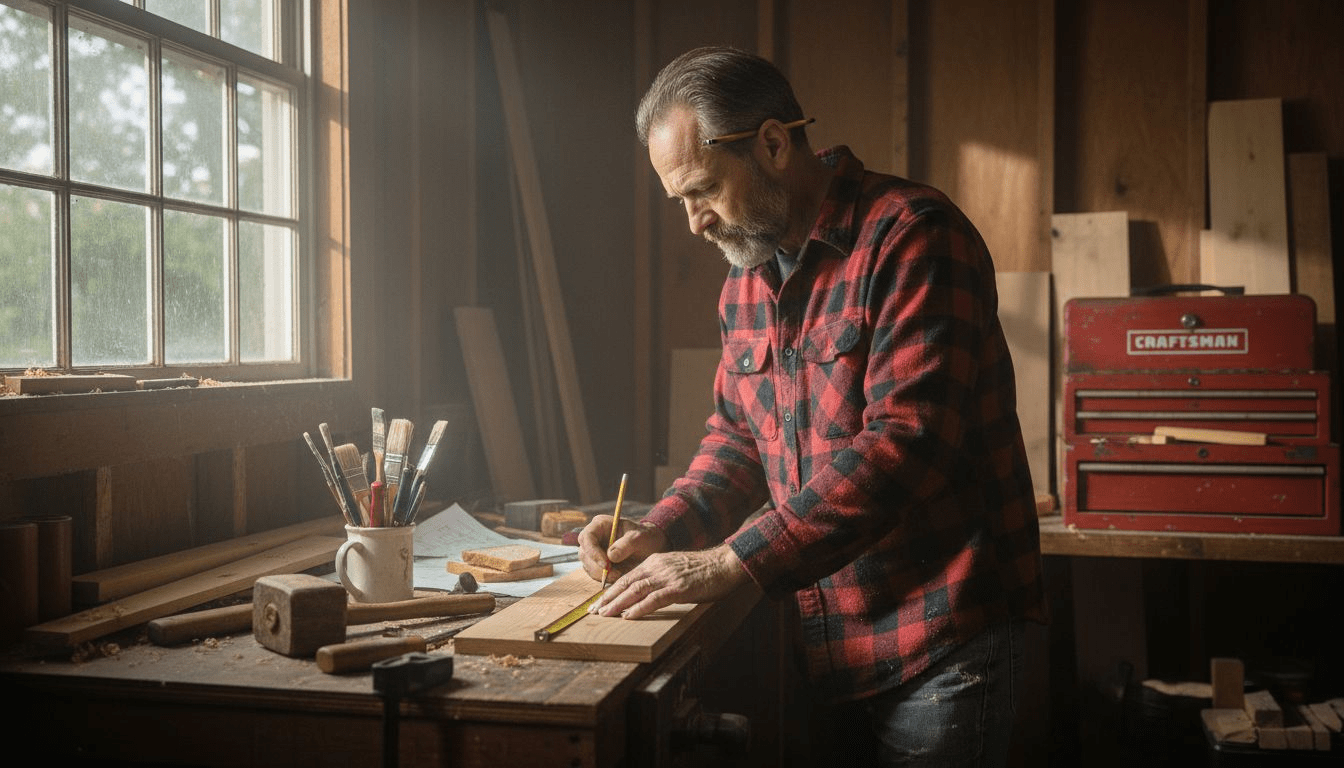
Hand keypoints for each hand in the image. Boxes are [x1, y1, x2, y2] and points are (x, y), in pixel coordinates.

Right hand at [578, 515, 667, 582]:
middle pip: (584, 554)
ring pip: (588, 566)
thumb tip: (610, 556)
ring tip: (620, 575)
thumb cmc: (644, 537)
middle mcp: (593, 537)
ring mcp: (593, 551)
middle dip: (598, 567)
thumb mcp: (639, 538)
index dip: (593, 552)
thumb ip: (626, 544)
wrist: (649, 547)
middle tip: (616, 574)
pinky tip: (618, 576)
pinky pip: (595, 574)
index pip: (587, 537)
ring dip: (602, 574)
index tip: (606, 564)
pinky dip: (605, 578)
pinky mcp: (596, 564)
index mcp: (600, 525)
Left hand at [591, 544, 752, 619]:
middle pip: (626, 583)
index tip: (599, 603)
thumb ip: (659, 577)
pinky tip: (629, 616)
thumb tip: (644, 593)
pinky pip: (654, 599)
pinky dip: (639, 608)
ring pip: (636, 590)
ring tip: (605, 615)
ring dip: (618, 604)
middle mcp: (657, 567)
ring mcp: (667, 577)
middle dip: (608, 598)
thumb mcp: (674, 568)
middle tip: (594, 611)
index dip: (611, 591)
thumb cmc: (701, 570)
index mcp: (654, 562)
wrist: (723, 564)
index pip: (626, 577)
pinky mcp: (678, 588)